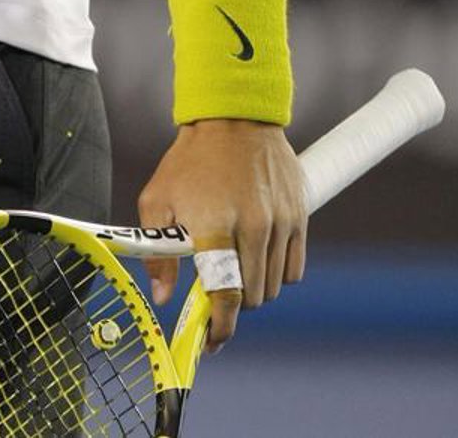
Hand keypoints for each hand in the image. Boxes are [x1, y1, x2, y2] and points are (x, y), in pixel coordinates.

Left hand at [137, 119, 306, 347]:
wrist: (233, 116)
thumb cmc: (190, 160)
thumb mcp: (158, 199)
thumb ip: (158, 252)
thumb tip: (164, 297)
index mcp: (215, 225)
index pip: (226, 296)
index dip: (219, 328)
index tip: (210, 340)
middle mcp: (253, 227)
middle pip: (253, 297)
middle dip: (233, 305)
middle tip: (216, 293)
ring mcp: (281, 222)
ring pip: (275, 286)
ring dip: (255, 288)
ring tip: (235, 267)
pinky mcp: (299, 216)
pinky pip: (295, 268)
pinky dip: (278, 272)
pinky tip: (258, 256)